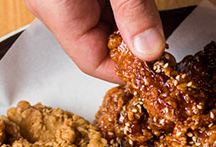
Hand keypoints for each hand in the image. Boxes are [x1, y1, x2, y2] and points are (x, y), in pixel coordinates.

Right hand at [26, 0, 163, 81]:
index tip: (155, 69)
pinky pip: (98, 11)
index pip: (92, 62)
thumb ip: (132, 12)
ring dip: (128, 29)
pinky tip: (137, 7)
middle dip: (131, 48)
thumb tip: (149, 50)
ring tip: (152, 23)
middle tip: (161, 47)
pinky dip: (121, 13)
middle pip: (98, 47)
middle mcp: (54, 7)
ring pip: (100, 28)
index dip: (126, 70)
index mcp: (57, 9)